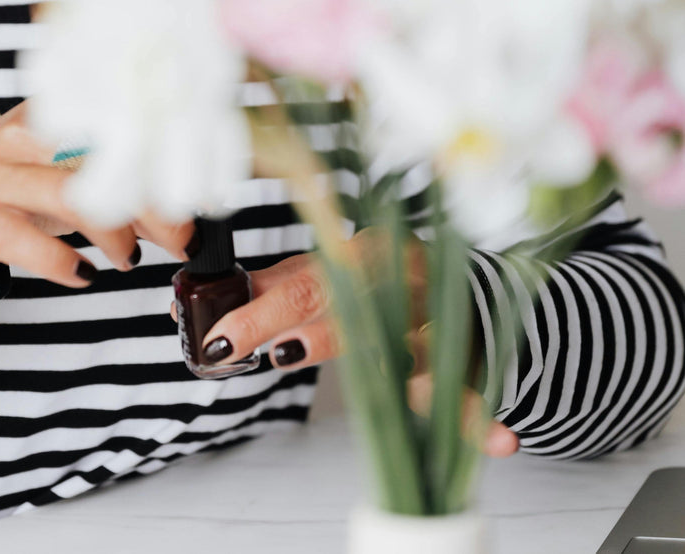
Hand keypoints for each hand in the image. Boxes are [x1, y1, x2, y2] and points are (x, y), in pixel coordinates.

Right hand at [0, 101, 190, 285]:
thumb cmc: (5, 190)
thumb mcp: (56, 174)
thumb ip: (112, 185)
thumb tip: (178, 212)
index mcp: (50, 114)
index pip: (119, 125)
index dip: (166, 158)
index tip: (198, 193)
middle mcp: (23, 137)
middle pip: (104, 161)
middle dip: (154, 204)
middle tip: (181, 238)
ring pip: (71, 197)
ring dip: (115, 234)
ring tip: (129, 258)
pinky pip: (26, 240)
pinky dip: (63, 262)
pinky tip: (82, 273)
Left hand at [170, 227, 519, 457]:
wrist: (465, 286)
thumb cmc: (381, 281)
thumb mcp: (326, 274)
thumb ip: (273, 288)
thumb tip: (199, 300)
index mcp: (361, 256)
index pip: (301, 284)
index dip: (257, 310)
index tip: (219, 337)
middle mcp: (398, 282)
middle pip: (341, 310)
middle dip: (290, 332)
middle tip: (243, 350)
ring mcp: (434, 320)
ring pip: (402, 346)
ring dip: (374, 364)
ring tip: (328, 368)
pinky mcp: (464, 358)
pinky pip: (470, 391)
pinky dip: (481, 418)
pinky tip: (499, 442)